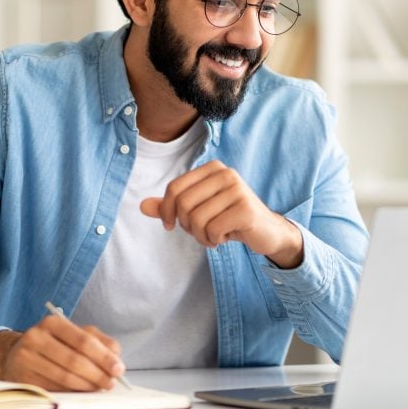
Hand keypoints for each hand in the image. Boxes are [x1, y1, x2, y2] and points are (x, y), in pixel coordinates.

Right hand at [0, 315, 125, 390]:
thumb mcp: (72, 334)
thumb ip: (97, 340)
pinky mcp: (22, 378)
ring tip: (99, 387)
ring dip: (86, 385)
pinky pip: (53, 388)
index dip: (103, 356)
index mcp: (52, 323)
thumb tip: (116, 355)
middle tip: (111, 382)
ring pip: (64, 377)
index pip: (83, 340)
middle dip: (97, 374)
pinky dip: (71, 392)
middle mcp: (36, 338)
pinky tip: (81, 391)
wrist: (14, 355)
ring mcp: (26, 359)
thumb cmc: (51, 344)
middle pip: (74, 360)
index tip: (118, 368)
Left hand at [140, 160, 303, 267]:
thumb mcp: (198, 209)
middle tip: (200, 232)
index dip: (166, 210)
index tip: (169, 225)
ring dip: (201, 236)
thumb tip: (142, 206)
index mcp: (212, 168)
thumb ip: (171, 206)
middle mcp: (225, 174)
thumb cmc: (228, 217)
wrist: (265, 231)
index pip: (174, 188)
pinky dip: (214, 240)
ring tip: (214, 236)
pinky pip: (213, 229)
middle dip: (187, 226)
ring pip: (197, 219)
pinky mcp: (246, 209)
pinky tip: (225, 237)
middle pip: (184, 204)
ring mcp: (238, 190)